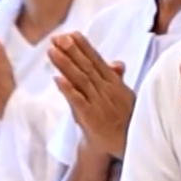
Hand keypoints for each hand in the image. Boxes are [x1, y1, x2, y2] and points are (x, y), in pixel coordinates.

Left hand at [49, 32, 135, 158]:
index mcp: (114, 84)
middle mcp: (106, 90)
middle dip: (71, 50)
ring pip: (80, 80)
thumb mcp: (125, 97)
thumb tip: (116, 62)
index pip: (96, 61)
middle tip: (57, 36)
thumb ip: (117, 79)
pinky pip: (78, 101)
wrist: (128, 147)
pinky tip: (57, 78)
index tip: (70, 33)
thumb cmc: (126, 121)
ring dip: (66, 64)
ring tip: (52, 50)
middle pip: (86, 67)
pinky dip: (68, 90)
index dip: (83, 47)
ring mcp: (99, 103)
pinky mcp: (91, 118)